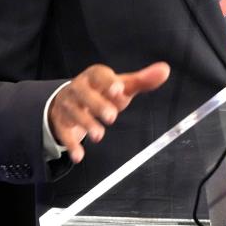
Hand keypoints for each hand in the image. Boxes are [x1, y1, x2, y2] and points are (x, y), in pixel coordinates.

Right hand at [47, 62, 169, 162]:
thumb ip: (142, 80)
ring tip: (99, 135)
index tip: (118, 90)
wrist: (71, 101)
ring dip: (86, 124)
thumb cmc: (102, 93)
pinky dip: (71, 144)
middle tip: (112, 117)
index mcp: (95, 76)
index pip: (99, 75)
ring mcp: (67, 105)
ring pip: (73, 112)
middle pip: (83, 94)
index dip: (108, 82)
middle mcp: (78, 88)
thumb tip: (165, 70)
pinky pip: (63, 133)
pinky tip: (79, 155)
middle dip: (97, 105)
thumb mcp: (121, 87)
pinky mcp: (60, 122)